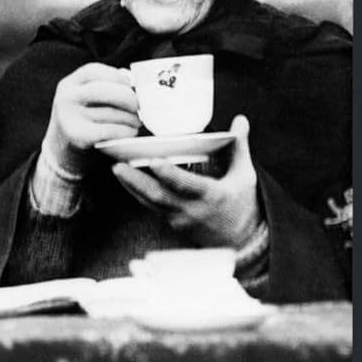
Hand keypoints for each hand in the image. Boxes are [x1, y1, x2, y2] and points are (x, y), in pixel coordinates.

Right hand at [42, 62, 139, 173]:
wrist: (61, 152)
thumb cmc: (82, 121)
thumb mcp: (84, 99)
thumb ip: (103, 86)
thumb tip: (132, 79)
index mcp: (68, 84)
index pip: (94, 71)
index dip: (117, 76)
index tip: (131, 84)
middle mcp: (66, 98)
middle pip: (105, 90)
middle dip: (129, 98)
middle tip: (139, 106)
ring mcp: (70, 117)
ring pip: (112, 112)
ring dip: (131, 118)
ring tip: (136, 122)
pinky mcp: (78, 136)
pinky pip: (111, 129)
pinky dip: (125, 131)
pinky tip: (129, 132)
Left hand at [112, 114, 262, 247]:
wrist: (242, 241)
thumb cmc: (243, 204)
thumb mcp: (244, 175)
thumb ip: (239, 147)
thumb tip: (240, 120)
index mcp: (211, 195)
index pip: (186, 185)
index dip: (169, 175)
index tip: (154, 161)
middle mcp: (191, 209)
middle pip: (159, 196)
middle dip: (136, 181)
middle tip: (118, 165)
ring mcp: (179, 218)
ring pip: (150, 203)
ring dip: (132, 186)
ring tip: (117, 168)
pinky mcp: (171, 223)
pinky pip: (151, 207)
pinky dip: (138, 193)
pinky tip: (126, 179)